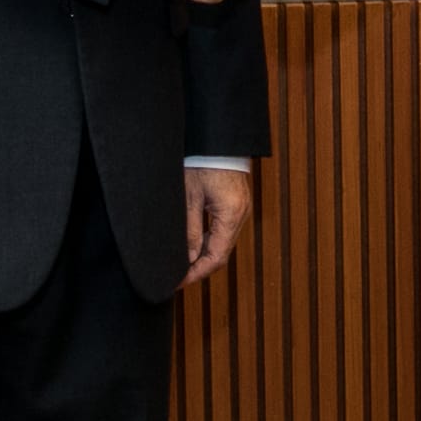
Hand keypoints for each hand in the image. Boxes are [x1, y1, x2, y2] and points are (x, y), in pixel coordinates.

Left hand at [182, 166, 251, 284]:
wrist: (219, 139)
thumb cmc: (203, 161)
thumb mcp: (190, 197)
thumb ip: (190, 230)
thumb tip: (188, 259)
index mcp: (230, 215)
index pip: (216, 258)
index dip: (197, 273)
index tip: (179, 281)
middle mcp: (241, 216)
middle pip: (222, 254)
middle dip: (200, 267)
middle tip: (178, 275)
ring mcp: (242, 210)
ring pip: (224, 244)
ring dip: (205, 255)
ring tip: (183, 262)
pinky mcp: (238, 205)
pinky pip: (226, 231)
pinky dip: (211, 241)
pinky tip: (195, 243)